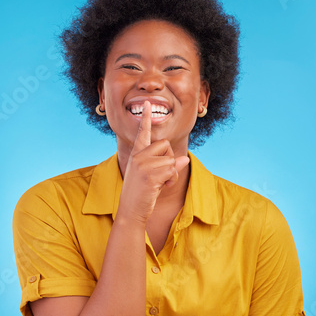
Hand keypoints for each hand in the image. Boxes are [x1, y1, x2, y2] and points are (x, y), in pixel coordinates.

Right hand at [117, 101, 189, 223]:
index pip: (143, 133)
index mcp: (136, 154)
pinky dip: (172, 180)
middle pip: (166, 145)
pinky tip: (162, 187)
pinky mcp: (150, 175)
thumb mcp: (151, 176)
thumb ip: (165, 165)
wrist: (130, 211)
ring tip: (161, 184)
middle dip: (170, 160)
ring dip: (172, 174)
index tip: (148, 103)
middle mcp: (138, 156)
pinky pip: (172, 170)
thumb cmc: (141, 194)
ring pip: (171, 159)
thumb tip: (185, 159)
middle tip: (162, 176)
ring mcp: (143, 165)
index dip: (146, 118)